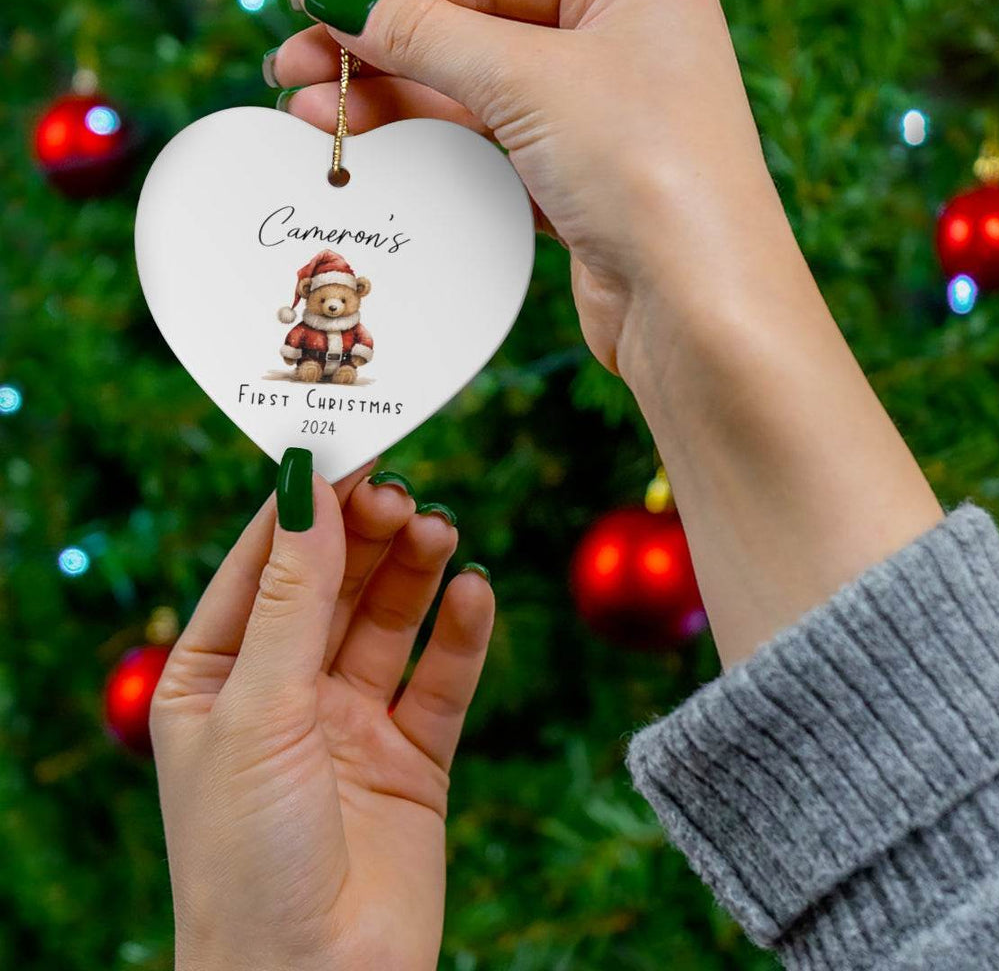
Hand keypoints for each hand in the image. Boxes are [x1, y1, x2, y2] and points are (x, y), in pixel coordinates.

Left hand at [151, 460, 493, 970]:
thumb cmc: (247, 858)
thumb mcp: (258, 709)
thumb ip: (292, 597)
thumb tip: (306, 485)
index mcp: (216, 677)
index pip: (263, 565)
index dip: (305, 505)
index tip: (349, 446)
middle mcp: (284, 692)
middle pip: (334, 584)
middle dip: (366, 534)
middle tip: (402, 493)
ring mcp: (350, 723)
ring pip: (389, 621)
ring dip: (415, 572)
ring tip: (440, 531)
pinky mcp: (413, 757)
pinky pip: (441, 679)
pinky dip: (461, 634)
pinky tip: (474, 593)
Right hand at [272, 0, 940, 666]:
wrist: (700, 309)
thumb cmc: (646, 169)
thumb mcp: (527, 79)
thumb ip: (426, 34)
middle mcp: (624, 44)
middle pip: (475, 31)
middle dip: (380, 50)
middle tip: (291, 66)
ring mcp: (604, 120)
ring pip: (478, 96)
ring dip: (395, 103)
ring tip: (309, 112)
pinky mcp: (584, 186)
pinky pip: (493, 151)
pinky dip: (435, 150)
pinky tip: (374, 150)